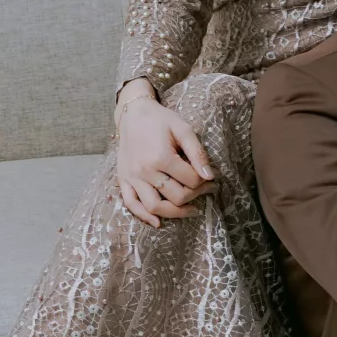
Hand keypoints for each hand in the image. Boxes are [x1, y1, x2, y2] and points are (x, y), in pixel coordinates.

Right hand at [114, 87, 215, 227]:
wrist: (132, 113)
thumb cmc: (160, 119)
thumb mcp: (183, 129)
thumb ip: (197, 152)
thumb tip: (210, 175)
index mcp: (161, 157)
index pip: (190, 181)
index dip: (206, 182)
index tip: (213, 179)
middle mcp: (145, 171)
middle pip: (175, 196)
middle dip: (196, 196)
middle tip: (206, 190)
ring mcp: (132, 178)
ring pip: (154, 206)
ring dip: (175, 213)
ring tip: (191, 210)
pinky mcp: (123, 180)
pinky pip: (131, 204)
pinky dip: (144, 217)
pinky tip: (158, 223)